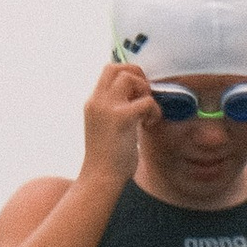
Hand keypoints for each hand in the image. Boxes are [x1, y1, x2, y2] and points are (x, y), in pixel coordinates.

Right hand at [80, 60, 156, 187]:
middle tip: (144, 97)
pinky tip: (149, 124)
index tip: (137, 93)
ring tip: (146, 112)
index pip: (108, 70)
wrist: (100, 178)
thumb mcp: (106, 127)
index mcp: (93, 103)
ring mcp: (107, 108)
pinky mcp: (121, 118)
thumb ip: (116, 110)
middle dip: (137, 76)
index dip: (127, 73)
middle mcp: (96, 101)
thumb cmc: (108, 158)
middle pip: (117, 68)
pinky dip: (153, 110)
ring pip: (129, 78)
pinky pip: (146, 101)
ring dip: (145, 91)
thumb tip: (137, 98)